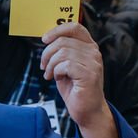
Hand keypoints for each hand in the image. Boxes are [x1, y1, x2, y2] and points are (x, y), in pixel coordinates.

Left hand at [40, 22, 118, 137]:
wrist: (87, 110)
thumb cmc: (75, 88)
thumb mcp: (66, 65)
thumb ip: (61, 51)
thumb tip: (46, 39)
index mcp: (89, 47)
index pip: (74, 27)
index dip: (57, 30)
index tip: (44, 39)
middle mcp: (93, 52)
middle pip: (63, 41)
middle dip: (47, 53)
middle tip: (43, 66)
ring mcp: (93, 63)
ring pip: (62, 52)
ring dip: (51, 64)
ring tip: (50, 74)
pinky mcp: (89, 74)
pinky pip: (65, 65)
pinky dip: (56, 72)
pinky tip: (57, 79)